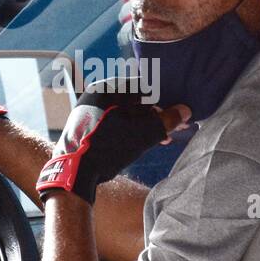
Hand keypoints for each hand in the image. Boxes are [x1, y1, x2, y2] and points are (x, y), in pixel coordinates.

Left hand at [36, 78, 189, 203]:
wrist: (75, 172)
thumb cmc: (109, 148)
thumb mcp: (144, 134)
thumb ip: (166, 120)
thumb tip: (185, 111)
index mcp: (108, 88)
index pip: (144, 88)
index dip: (164, 102)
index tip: (176, 115)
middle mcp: (95, 94)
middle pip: (134, 102)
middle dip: (155, 117)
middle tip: (170, 130)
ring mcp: (88, 110)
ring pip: (124, 113)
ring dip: (144, 126)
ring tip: (159, 140)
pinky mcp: (85, 125)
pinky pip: (112, 122)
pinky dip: (128, 130)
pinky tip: (140, 142)